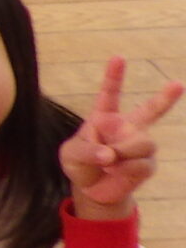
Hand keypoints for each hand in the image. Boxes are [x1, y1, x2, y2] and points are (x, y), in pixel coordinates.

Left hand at [61, 56, 177, 218]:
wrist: (91, 189)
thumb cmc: (79, 164)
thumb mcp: (71, 155)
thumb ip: (87, 151)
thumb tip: (110, 156)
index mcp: (104, 117)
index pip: (110, 93)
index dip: (114, 76)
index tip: (118, 57)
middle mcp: (126, 127)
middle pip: (150, 110)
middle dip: (166, 98)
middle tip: (179, 84)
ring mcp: (139, 145)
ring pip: (144, 143)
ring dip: (125, 153)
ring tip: (109, 162)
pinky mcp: (147, 164)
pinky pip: (143, 164)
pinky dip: (127, 169)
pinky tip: (117, 172)